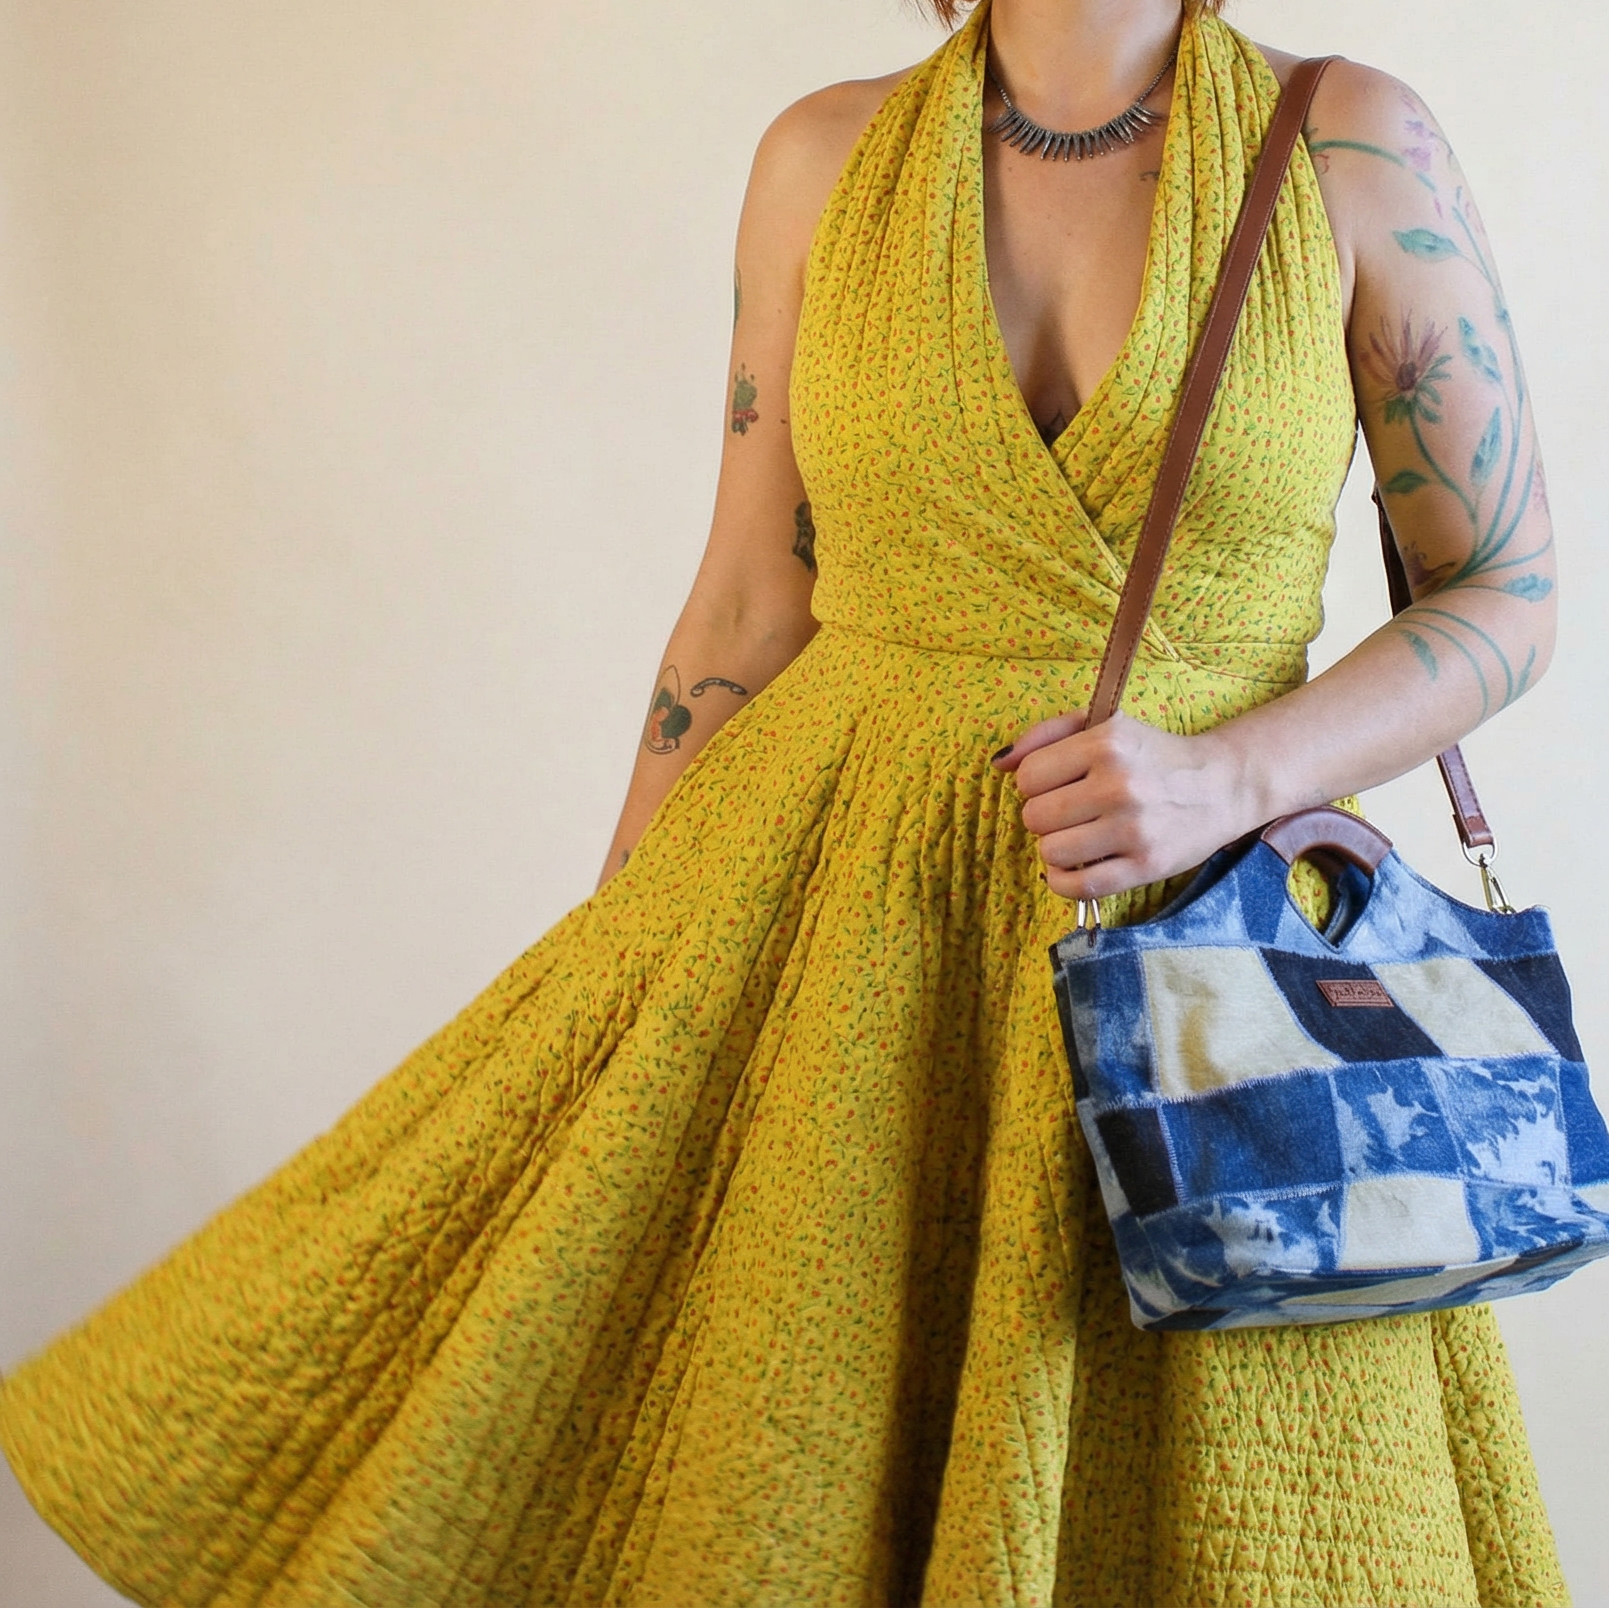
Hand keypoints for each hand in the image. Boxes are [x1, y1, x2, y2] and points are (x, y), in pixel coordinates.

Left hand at [992, 710, 1253, 901]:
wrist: (1222, 785)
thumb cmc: (1152, 755)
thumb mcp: (1104, 725)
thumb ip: (1046, 735)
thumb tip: (999, 763)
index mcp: (1106, 743)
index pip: (1028, 777)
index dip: (1035, 784)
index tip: (1058, 785)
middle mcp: (1119, 785)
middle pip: (1035, 817)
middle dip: (1045, 817)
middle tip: (1071, 812)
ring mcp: (1133, 829)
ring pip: (1050, 852)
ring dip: (1056, 848)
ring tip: (1079, 836)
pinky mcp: (1146, 866)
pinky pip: (1079, 886)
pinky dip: (1062, 882)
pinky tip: (1072, 868)